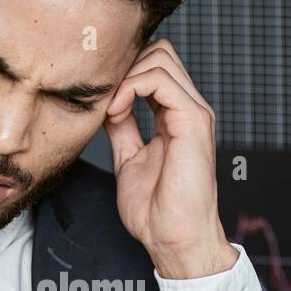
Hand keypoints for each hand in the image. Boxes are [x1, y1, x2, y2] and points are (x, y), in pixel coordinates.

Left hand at [103, 39, 236, 278]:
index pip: (153, 67)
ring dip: (125, 76)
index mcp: (175, 117)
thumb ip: (122, 128)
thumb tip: (106, 104)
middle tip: (103, 97)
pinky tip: (117, 110)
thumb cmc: (156, 211)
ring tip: (109, 108)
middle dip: (124, 65)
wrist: (173, 238)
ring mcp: (193, 112)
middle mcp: (188, 109)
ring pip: (161, 56)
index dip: (122, 73)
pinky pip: (161, 79)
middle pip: (160, 51)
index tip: (98, 98)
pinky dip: (131, 87)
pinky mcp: (193, 120)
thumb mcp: (128, 159)